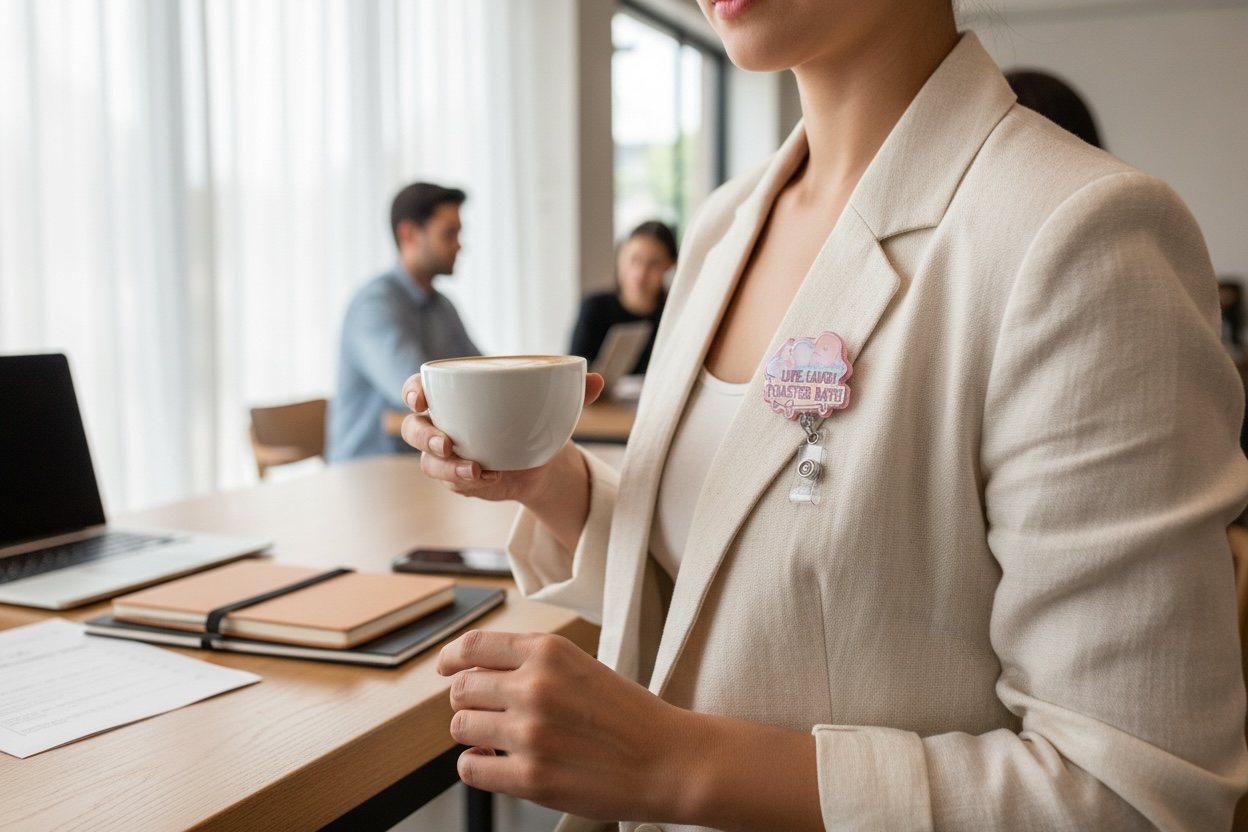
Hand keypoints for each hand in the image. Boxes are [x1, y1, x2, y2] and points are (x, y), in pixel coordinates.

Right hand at [398, 371, 603, 504]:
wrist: (541, 457)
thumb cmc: (533, 419)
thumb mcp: (551, 403)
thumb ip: (572, 392)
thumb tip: (599, 380)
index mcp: (453, 395)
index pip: (419, 388)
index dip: (413, 391)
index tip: (422, 397)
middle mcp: (441, 424)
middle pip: (413, 429)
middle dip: (424, 436)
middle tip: (446, 443)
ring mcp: (446, 456)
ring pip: (430, 463)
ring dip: (448, 468)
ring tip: (476, 470)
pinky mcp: (459, 480)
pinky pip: (454, 484)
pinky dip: (470, 483)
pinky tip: (492, 478)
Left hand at [439, 630, 693, 821]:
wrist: (670, 760)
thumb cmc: (631, 716)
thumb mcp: (582, 667)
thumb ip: (532, 664)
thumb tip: (478, 673)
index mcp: (548, 652)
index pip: (473, 646)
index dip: (451, 657)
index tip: (446, 667)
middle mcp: (534, 687)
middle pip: (462, 688)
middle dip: (468, 701)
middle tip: (487, 711)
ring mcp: (529, 733)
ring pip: (461, 726)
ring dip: (474, 733)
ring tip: (498, 738)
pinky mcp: (530, 777)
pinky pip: (471, 768)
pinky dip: (476, 764)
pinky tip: (495, 761)